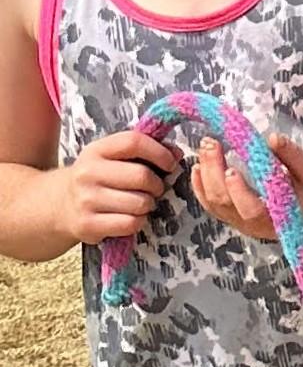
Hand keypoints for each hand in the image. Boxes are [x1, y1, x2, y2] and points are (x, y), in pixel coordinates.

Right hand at [56, 131, 179, 245]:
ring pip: (140, 203)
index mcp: (96, 150)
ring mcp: (85, 199)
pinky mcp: (87, 224)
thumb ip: (145, 151)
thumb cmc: (100, 178)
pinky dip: (137, 222)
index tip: (170, 164)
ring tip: (138, 203)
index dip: (160, 152)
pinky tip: (128, 217)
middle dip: (157, 185)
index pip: (134, 142)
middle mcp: (87, 173)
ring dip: (148, 205)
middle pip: (142, 176)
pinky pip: (130, 223)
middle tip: (154, 189)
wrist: (60, 205)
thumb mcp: (114, 158)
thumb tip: (177, 154)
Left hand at [190, 133, 302, 247]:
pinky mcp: (234, 219)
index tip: (231, 168)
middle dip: (213, 172)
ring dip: (204, 177)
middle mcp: (255, 225)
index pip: (251, 209)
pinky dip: (200, 187)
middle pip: (225, 203)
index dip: (238, 191)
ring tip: (204, 149)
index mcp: (279, 217)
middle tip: (210, 143)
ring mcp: (242, 224)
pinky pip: (211, 206)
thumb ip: (293, 157)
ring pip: (213, 205)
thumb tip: (272, 138)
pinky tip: (197, 168)